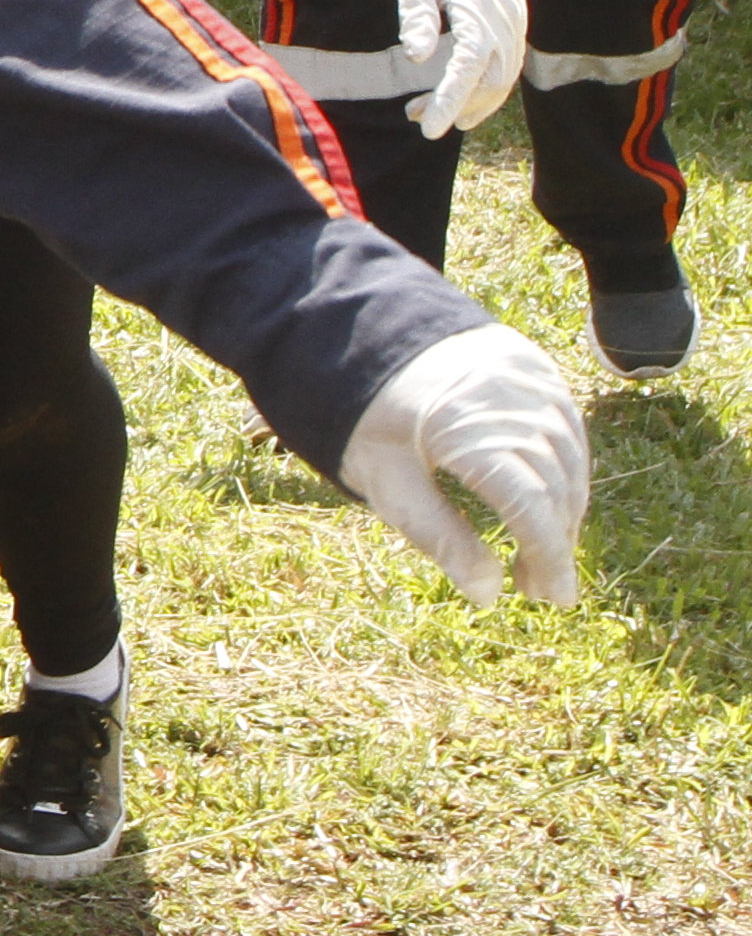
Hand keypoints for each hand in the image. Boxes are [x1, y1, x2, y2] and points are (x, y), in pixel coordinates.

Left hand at [336, 323, 589, 606]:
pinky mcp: (540, 371)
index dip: (549, 556)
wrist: (364, 337)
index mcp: (464, 427)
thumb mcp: (387, 483)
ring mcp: (531, 379)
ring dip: (564, 514)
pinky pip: (569, 434)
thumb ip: (438, 536)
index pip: (529, 502)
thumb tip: (488, 594)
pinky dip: (565, 476)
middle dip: (555, 544)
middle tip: (539, 590)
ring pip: (570, 462)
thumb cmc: (370, 420)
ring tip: (540, 558)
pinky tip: (548, 509)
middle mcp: (509, 398)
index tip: (556, 598)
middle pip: (556, 486)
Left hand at [393, 0, 526, 138]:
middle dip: (455, 105)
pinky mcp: (513, 27)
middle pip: (490, 82)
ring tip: (422, 111)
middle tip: (415, 116)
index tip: (429, 129)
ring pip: (501, 80)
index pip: (468, 68)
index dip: (449, 100)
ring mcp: (514, 26)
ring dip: (468, 101)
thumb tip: (416, 57)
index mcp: (480, 11)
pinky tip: (453, 96)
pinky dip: (481, 87)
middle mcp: (506, 23)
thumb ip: (416, 16)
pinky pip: (504, 68)